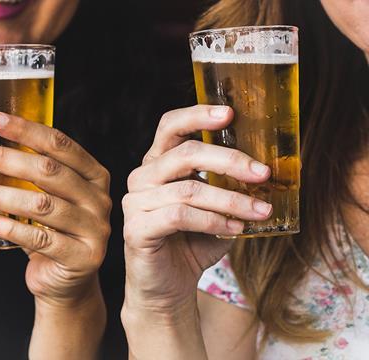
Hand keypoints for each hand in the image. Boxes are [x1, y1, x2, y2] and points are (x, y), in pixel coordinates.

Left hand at [0, 112, 110, 305]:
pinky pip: (40, 238)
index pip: (61, 144)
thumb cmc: (48, 231)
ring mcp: (94, 228)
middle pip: (50, 171)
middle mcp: (99, 199)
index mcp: (93, 175)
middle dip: (5, 158)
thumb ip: (2, 170)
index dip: (26, 130)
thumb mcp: (33, 196)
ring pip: (42, 204)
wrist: (66, 280)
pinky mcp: (82, 256)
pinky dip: (9, 227)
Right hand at [122, 105, 271, 316]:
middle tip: (263, 173)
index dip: (197, 115)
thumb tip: (266, 169)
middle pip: (184, 153)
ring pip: (189, 189)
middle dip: (229, 160)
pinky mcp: (136, 228)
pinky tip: (235, 228)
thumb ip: (229, 185)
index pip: (170, 127)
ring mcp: (135, 202)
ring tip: (261, 211)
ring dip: (231, 200)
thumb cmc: (193, 243)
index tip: (230, 113)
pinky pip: (180, 216)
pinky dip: (213, 221)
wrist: (169, 288)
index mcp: (158, 164)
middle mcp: (142, 177)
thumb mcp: (215, 207)